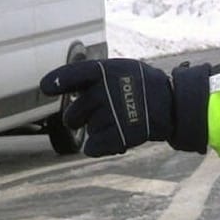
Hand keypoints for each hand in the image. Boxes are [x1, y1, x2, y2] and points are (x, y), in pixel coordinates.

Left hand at [40, 58, 214, 155]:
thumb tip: (59, 88)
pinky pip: (92, 148)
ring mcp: (113, 113)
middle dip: (79, 119)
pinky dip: (100, 148)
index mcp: (105, 71)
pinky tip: (115, 141)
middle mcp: (106, 91)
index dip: (57, 81)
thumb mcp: (121, 70)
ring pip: (87, 131)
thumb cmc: (143, 86)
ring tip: (120, 123)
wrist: (173, 104)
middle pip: (73, 115)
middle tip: (98, 116)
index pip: (73, 75)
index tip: (46, 87)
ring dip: (99, 131)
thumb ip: (92, 78)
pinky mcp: (120, 135)